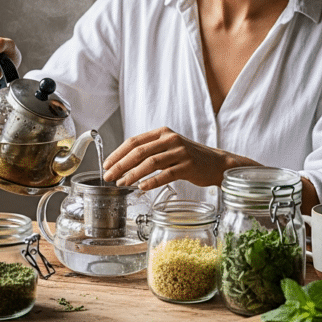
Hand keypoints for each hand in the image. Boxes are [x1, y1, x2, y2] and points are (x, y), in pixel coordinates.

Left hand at [102, 127, 257, 190]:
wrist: (216, 163)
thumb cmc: (188, 157)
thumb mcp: (168, 147)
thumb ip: (150, 150)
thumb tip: (123, 163)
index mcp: (162, 133)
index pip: (134, 141)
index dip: (118, 153)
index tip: (106, 165)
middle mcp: (170, 139)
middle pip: (139, 151)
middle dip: (120, 165)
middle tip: (109, 176)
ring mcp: (180, 152)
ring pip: (150, 162)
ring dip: (133, 174)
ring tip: (122, 183)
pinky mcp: (188, 166)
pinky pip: (166, 174)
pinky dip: (152, 181)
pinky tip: (142, 188)